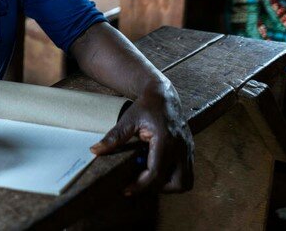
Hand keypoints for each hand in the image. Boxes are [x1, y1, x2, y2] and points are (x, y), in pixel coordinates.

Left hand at [91, 81, 193, 195]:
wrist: (163, 94)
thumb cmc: (146, 106)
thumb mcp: (128, 120)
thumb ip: (113, 137)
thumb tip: (95, 150)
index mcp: (166, 140)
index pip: (156, 173)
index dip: (141, 186)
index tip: (126, 190)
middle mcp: (181, 147)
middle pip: (177, 184)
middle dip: (158, 188)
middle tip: (141, 182)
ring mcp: (188, 149)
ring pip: (186, 182)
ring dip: (169, 185)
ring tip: (150, 176)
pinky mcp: (190, 150)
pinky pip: (187, 173)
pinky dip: (173, 176)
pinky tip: (157, 167)